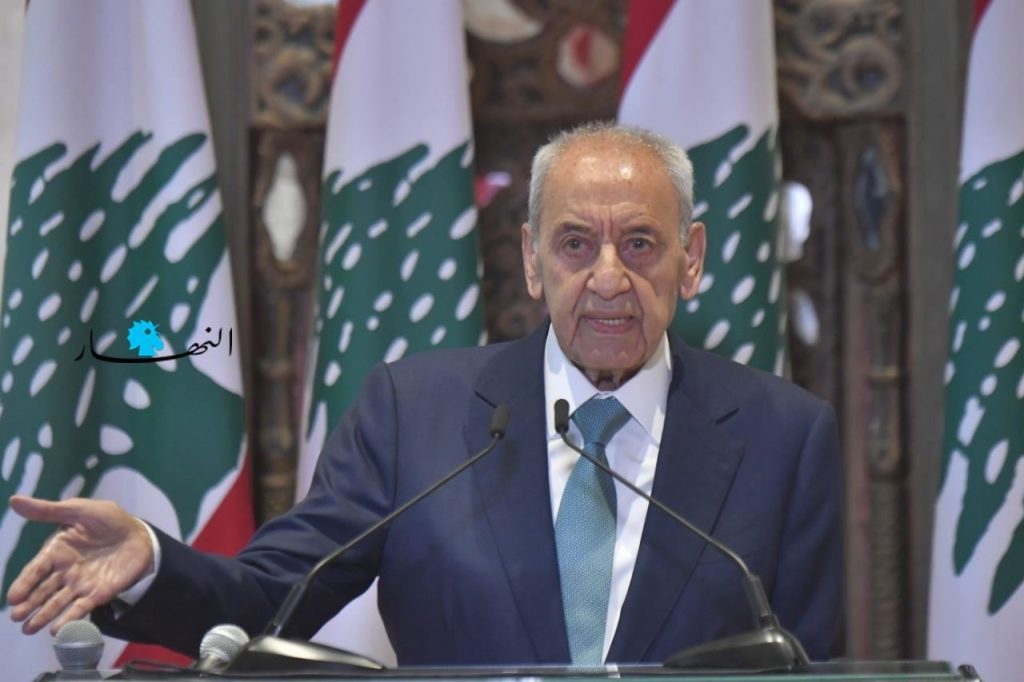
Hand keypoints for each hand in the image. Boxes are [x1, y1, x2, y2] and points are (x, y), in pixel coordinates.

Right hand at [7, 495, 153, 634]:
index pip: (36, 570)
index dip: (24, 584)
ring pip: (58, 602)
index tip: (13, 598)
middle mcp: (65, 571)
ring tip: (29, 629)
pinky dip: (69, 619)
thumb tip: (14, 500)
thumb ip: (48, 510)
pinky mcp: (98, 593)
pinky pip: (81, 608)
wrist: (139, 533)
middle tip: (17, 618)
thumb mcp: (79, 510)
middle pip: (43, 591)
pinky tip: (57, 630)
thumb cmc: (108, 520)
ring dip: (44, 616)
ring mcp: (81, 584)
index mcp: (57, 551)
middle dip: (30, 605)